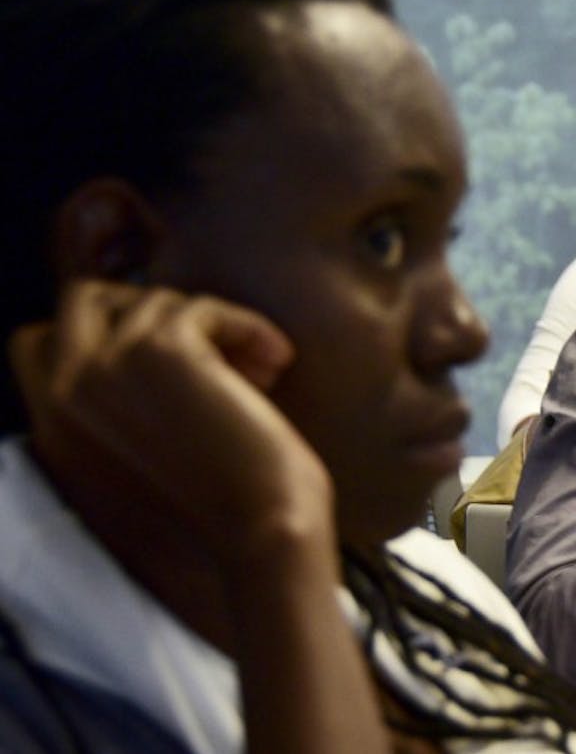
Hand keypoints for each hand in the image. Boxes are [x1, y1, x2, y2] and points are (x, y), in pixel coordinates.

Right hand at [8, 280, 334, 568]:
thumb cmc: (226, 514)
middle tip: (209, 345)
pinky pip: (204, 307)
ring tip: (259, 373)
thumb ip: (117, 416)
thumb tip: (149, 352)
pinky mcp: (160, 348)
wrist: (262, 534)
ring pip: (156, 301)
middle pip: (83, 300)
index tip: (173, 359)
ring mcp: (102, 365)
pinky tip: (276, 360)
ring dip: (216, 329)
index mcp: (51, 432)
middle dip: (151, 311)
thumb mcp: (142, 469)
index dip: (110, 335)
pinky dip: (248, 326)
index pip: (39, 343)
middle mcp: (60, 395)